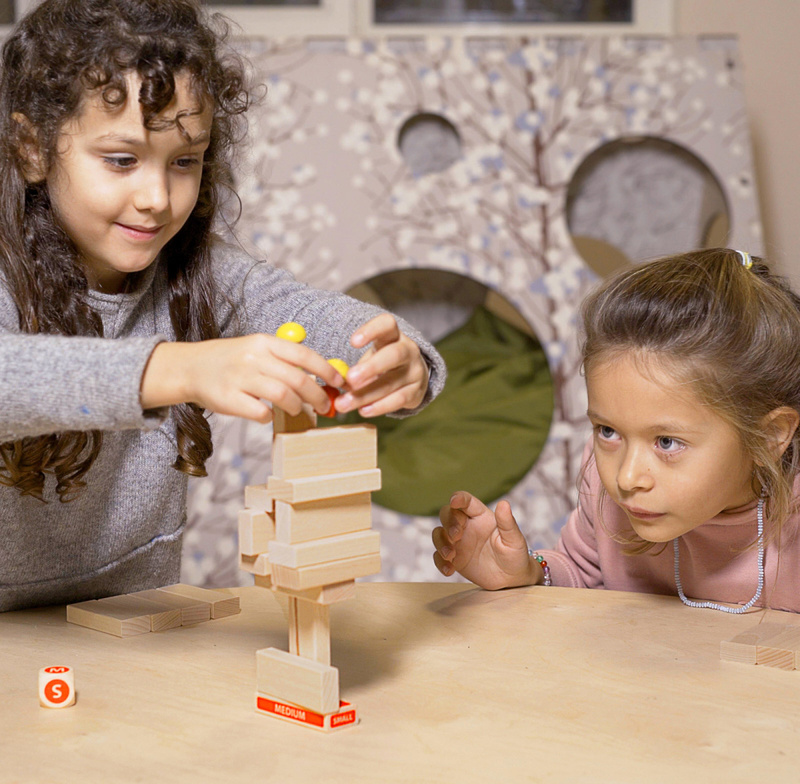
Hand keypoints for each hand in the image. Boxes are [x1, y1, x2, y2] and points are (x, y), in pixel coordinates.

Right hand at [140, 335, 344, 421]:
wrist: (191, 367)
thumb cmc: (232, 362)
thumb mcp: (257, 349)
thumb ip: (284, 359)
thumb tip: (322, 376)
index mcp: (264, 343)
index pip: (304, 355)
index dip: (326, 370)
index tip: (339, 383)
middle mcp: (253, 358)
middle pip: (297, 378)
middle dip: (318, 395)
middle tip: (326, 406)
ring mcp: (240, 378)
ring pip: (282, 395)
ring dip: (297, 406)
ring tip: (298, 410)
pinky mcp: (228, 398)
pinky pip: (259, 411)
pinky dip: (269, 416)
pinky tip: (267, 414)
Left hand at [335, 313, 428, 416]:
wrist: (411, 376)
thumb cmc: (382, 362)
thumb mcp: (371, 357)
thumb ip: (355, 368)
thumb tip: (336, 382)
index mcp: (393, 335)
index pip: (387, 324)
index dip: (371, 331)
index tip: (353, 342)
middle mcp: (408, 350)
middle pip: (394, 355)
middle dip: (371, 368)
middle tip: (350, 379)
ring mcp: (415, 371)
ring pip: (391, 382)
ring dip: (366, 395)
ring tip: (344, 403)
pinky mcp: (417, 391)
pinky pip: (398, 400)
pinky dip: (379, 407)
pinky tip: (363, 410)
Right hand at [432, 491, 539, 589]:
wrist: (512, 579)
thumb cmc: (515, 554)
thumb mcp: (514, 539)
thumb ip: (507, 523)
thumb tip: (504, 503)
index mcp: (480, 516)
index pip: (466, 502)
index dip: (459, 498)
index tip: (454, 501)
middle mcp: (466, 526)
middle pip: (447, 514)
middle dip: (449, 522)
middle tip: (457, 535)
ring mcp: (458, 542)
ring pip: (439, 534)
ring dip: (441, 542)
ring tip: (451, 555)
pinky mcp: (454, 559)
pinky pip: (439, 557)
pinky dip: (440, 562)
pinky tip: (449, 570)